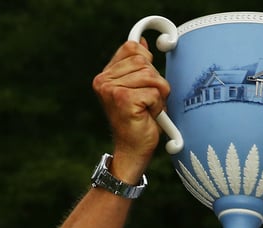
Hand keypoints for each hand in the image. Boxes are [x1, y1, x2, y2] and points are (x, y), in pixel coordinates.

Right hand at [91, 39, 170, 182]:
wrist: (132, 150)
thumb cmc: (138, 120)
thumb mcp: (138, 88)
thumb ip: (137, 66)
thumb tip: (141, 42)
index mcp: (105, 75)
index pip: (131, 48)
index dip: (146, 56)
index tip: (151, 68)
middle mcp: (104, 81)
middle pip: (144, 61)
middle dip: (155, 80)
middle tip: (149, 100)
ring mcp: (111, 90)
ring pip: (151, 76)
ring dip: (158, 94)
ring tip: (149, 108)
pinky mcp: (124, 100)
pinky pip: (154, 92)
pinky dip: (158, 105)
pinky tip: (148, 116)